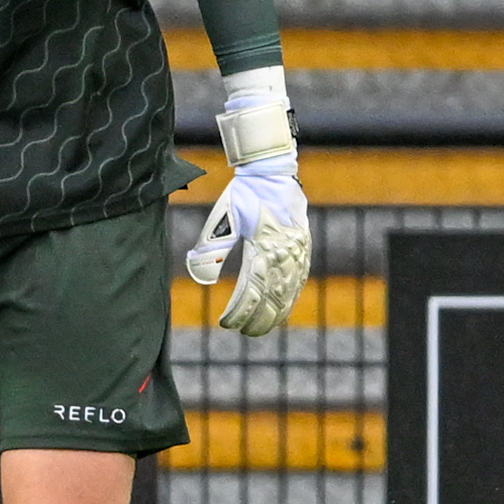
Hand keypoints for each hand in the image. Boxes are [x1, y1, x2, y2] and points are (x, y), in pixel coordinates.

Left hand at [185, 111, 310, 335]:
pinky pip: (298, 280)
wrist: (272, 172)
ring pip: (288, 293)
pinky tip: (282, 308)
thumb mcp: (223, 218)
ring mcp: (297, 252)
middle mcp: (284, 253)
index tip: (226, 323)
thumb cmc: (243, 194)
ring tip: (259, 328)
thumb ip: (212, 248)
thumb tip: (201, 277)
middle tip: (242, 332)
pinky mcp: (303, 248)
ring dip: (274, 313)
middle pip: (272, 298)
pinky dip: (289, 298)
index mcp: (264, 248)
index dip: (240, 312)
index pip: (251, 291)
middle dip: (257, 319)